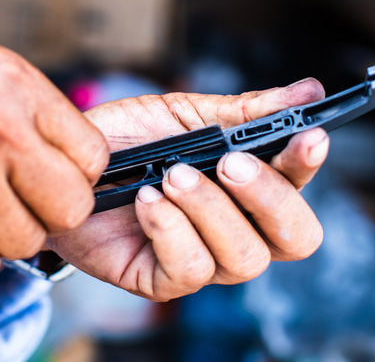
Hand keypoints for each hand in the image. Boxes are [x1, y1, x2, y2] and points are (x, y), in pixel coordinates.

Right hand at [0, 28, 108, 279]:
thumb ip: (28, 109)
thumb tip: (64, 153)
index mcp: (16, 90)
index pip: (92, 155)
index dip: (79, 171)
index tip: (59, 175)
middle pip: (71, 208)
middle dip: (52, 209)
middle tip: (26, 200)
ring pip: (26, 242)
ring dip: (6, 232)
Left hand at [47, 79, 328, 300]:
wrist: (65, 166)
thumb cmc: (129, 142)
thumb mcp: (184, 116)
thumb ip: (243, 112)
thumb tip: (309, 91)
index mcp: (250, 188)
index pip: (298, 188)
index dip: (306, 166)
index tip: (307, 135)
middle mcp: (236, 230)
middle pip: (293, 239)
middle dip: (267, 198)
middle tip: (228, 162)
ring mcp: (203, 260)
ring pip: (243, 258)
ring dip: (210, 210)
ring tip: (172, 175)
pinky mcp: (161, 281)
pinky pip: (189, 270)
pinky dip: (171, 229)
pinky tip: (146, 200)